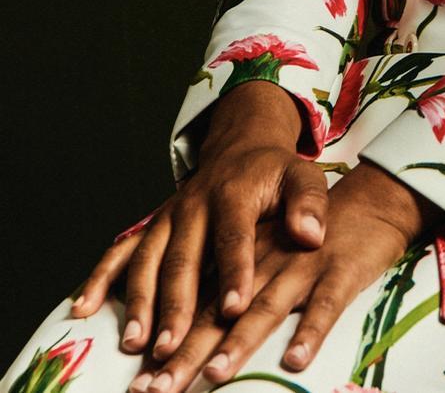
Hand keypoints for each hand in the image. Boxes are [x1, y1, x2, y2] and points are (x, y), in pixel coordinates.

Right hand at [71, 81, 325, 359]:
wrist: (241, 148)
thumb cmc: (275, 173)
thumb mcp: (301, 176)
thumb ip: (308, 203)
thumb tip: (311, 234)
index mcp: (232, 193)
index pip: (233, 235)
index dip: (234, 270)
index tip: (236, 308)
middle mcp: (192, 205)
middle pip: (182, 257)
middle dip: (176, 304)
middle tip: (173, 348)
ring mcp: (167, 218)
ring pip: (147, 260)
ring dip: (140, 302)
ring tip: (137, 345)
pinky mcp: (151, 228)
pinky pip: (119, 252)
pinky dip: (100, 279)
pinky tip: (83, 309)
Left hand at [129, 159, 443, 390]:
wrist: (368, 202)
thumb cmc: (312, 236)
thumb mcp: (268, 253)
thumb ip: (233, 286)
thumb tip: (192, 333)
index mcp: (244, 261)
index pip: (199, 306)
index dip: (171, 343)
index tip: (142, 381)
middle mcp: (266, 264)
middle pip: (222, 313)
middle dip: (189, 354)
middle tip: (157, 389)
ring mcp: (303, 267)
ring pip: (267, 307)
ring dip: (240, 341)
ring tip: (215, 373)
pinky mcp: (341, 271)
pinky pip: (326, 304)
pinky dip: (311, 329)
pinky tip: (296, 357)